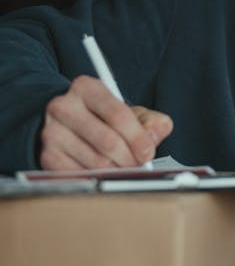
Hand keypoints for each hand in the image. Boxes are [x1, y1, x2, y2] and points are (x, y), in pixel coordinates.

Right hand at [39, 75, 173, 170]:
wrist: (66, 123)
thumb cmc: (102, 118)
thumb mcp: (128, 111)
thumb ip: (150, 120)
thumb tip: (156, 134)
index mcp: (87, 88)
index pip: (118, 115)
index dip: (138, 138)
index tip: (148, 152)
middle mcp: (64, 106)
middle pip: (108, 142)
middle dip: (130, 159)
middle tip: (137, 165)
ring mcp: (52, 131)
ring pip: (96, 162)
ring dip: (116, 171)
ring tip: (121, 167)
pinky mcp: (47, 155)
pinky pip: (81, 175)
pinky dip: (97, 178)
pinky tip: (101, 171)